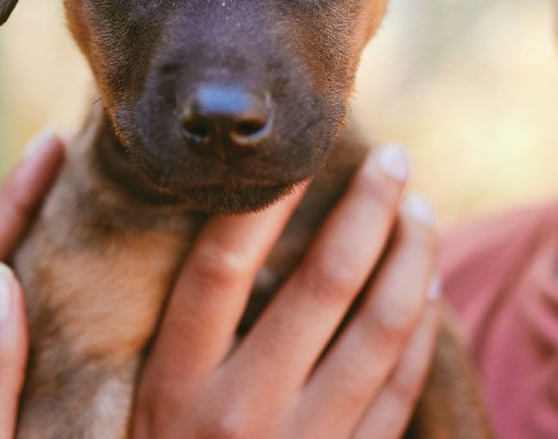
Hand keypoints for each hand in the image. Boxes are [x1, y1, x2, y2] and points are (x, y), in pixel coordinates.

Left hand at [0, 127, 66, 438]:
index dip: (13, 196)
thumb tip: (1, 276)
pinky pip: (28, 326)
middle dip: (26, 201)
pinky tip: (89, 283)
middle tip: (75, 151)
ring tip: (87, 198)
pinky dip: (53, 286)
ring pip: (4, 292)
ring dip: (40, 238)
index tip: (54, 141)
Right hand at [129, 144, 440, 438]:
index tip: (303, 145)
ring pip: (384, 328)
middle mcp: (238, 414)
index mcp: (171, 387)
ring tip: (420, 209)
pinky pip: (402, 389)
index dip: (267, 197)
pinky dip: (423, 330)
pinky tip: (427, 287)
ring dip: (413, 258)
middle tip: (393, 157)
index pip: (223, 265)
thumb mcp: (130, 410)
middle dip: (370, 208)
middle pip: (325, 283)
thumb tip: (223, 220)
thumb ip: (171, 332)